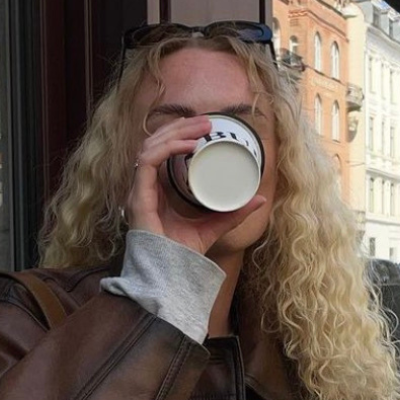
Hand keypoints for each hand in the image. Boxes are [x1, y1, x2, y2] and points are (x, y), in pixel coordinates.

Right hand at [125, 115, 266, 255]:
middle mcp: (143, 188)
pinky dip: (167, 149)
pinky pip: (147, 162)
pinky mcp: (138, 198)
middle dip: (180, 127)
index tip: (204, 126)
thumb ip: (233, 213)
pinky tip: (189, 146)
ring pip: (150, 146)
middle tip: (206, 121)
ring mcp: (138, 192)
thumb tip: (260, 198)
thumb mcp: (214, 227)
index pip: (159, 150)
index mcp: (154, 190)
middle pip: (154, 143)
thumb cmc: (182, 256)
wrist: (169, 278)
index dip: (178, 133)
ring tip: (201, 127)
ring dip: (176, 132)